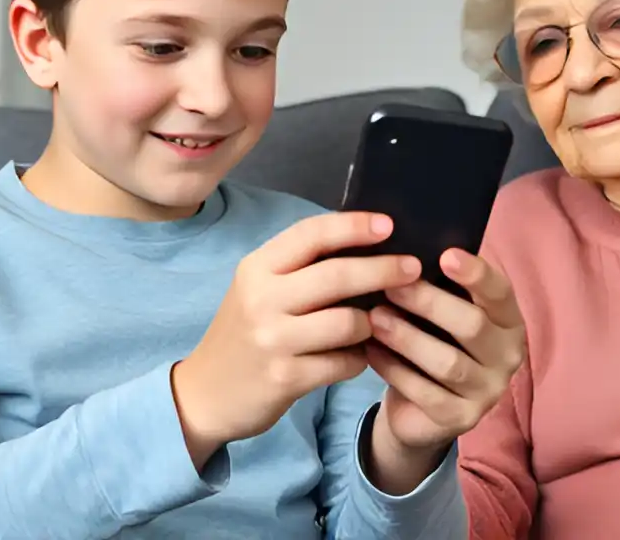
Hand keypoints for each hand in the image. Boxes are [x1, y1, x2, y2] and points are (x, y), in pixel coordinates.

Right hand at [170, 212, 419, 467]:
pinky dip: (359, 358)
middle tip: (414, 268)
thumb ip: (301, 268)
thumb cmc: (245, 333)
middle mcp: (262, 299)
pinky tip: (356, 356)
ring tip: (376, 324)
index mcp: (257, 268)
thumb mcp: (259, 290)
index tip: (389, 225)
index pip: (311, 234)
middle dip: (385, 269)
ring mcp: (273, 340)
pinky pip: (344, 362)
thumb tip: (366, 244)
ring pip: (349, 322)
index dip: (354, 226)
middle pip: (338, 275)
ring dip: (372, 324)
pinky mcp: (285, 378)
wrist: (205, 394)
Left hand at [362, 249, 525, 489]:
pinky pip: (426, 392)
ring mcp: (488, 391)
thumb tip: (406, 249)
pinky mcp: (461, 419)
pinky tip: (370, 351)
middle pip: (472, 325)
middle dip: (429, 303)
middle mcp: (507, 356)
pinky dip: (395, 370)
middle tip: (391, 285)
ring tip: (374, 318)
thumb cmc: (433, 341)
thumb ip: (438, 286)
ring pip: (448, 362)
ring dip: (407, 337)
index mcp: (508, 321)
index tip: (445, 255)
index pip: (500, 293)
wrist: (421, 408)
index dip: (476, 273)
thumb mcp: (442, 312)